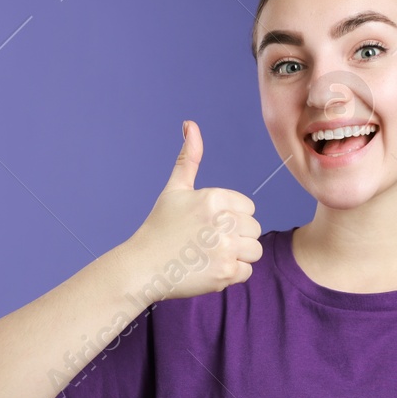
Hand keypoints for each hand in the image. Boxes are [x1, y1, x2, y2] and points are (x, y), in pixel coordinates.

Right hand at [124, 119, 261, 300]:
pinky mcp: (225, 272)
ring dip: (237, 256)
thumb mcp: (175, 189)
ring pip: (254, 250)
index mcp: (215, 198)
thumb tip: (190, 124)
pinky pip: (246, 271)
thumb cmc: (159, 227)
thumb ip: (189, 158)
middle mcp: (223, 221)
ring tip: (210, 256)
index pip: (248, 208)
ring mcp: (225, 248)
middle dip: (235, 237)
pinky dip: (231, 274)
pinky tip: (209, 269)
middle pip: (253, 229)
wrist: (142, 267)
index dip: (231, 218)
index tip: (207, 226)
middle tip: (206, 243)